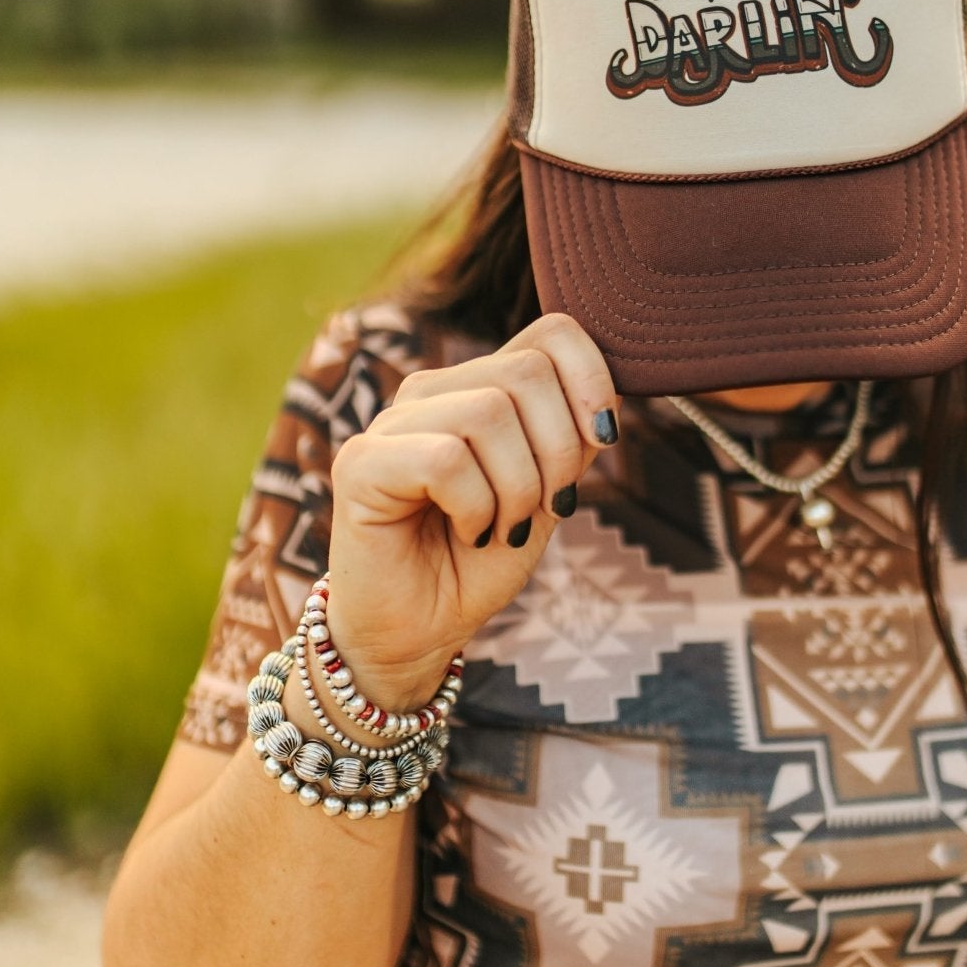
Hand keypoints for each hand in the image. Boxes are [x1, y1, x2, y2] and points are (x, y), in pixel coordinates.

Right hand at [323, 313, 617, 704]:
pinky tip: (469, 532)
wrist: (419, 632)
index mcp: (478, 387)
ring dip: (516, 488)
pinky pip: (445, 458)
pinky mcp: (360, 462)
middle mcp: (432, 391)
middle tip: (545, 507)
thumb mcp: (547, 495)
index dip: (592, 381)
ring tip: (502, 527)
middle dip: (557, 451)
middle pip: (527, 372)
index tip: (601, 443)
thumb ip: (570, 441)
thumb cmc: (478, 564)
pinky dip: (476, 507)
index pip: (551, 334)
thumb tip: (605, 403)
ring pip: (488, 412)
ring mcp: (391, 422)